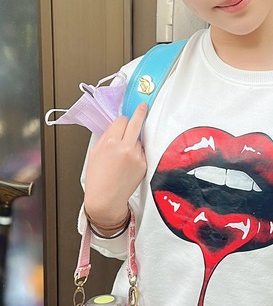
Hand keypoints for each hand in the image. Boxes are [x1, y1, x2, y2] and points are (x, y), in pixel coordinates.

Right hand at [84, 103, 147, 227]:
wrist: (105, 199)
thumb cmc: (98, 178)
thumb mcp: (95, 152)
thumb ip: (106, 136)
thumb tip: (116, 125)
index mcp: (110, 142)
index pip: (122, 120)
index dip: (122, 120)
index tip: (127, 116)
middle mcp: (125, 147)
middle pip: (137, 122)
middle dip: (140, 112)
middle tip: (144, 106)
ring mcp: (136, 156)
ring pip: (138, 140)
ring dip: (134, 142)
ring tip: (123, 157)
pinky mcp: (144, 164)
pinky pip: (142, 152)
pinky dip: (137, 154)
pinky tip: (128, 164)